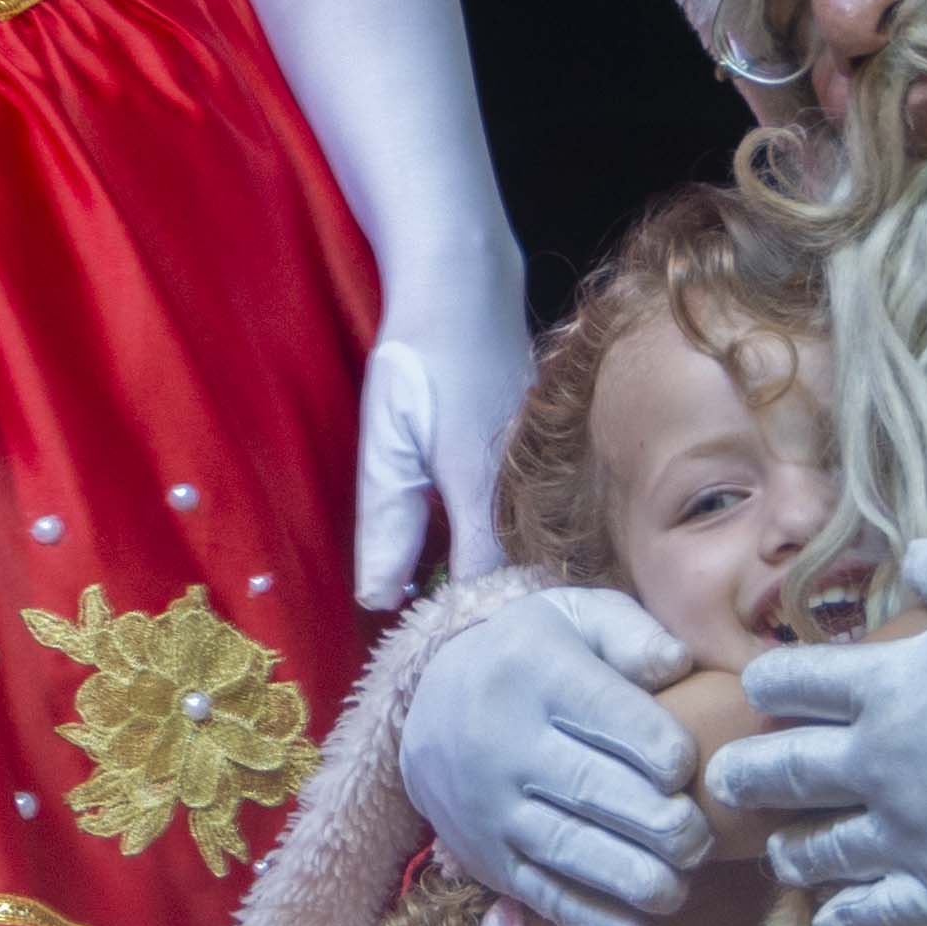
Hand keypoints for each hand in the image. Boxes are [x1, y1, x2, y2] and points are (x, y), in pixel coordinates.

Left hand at [355, 265, 531, 609]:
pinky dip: (513, 535)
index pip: (486, 583)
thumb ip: (386, 522)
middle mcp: (528, 485)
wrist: (467, 280)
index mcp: (485, 490)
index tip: (438, 645)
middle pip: (518, 569)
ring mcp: (544, 466)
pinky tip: (482, 545)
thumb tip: (380, 600)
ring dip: (502, 572)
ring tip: (467, 603)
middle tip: (454, 637)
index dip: (464, 618)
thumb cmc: (417, 355)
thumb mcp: (385, 440)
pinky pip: (535, 510)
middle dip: (490, 605)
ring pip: (530, 540)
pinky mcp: (546, 450)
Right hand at [399, 587, 707, 925]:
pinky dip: (593, 920)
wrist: (429, 706)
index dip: (658, 747)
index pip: (605, 713)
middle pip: (590, 788)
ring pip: (567, 849)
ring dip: (631, 878)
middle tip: (698, 838)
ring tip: (677, 888)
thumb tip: (680, 665)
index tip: (688, 768)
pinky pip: (541, 894)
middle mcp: (504, 741)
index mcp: (535, 672)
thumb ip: (631, 634)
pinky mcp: (486, 858)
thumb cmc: (532, 657)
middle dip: (657, 822)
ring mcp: (490, 807)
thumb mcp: (573, 619)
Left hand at [711, 533, 926, 925]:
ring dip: (793, 851)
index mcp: (890, 686)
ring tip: (778, 854)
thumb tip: (915, 556)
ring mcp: (907, 837)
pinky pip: (879, 918)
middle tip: (723, 780)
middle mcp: (880, 765)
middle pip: (788, 771)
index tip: (757, 688)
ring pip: (822, 850)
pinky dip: (850, 924)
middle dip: (748, 774)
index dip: (771, 683)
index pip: (799, 682)